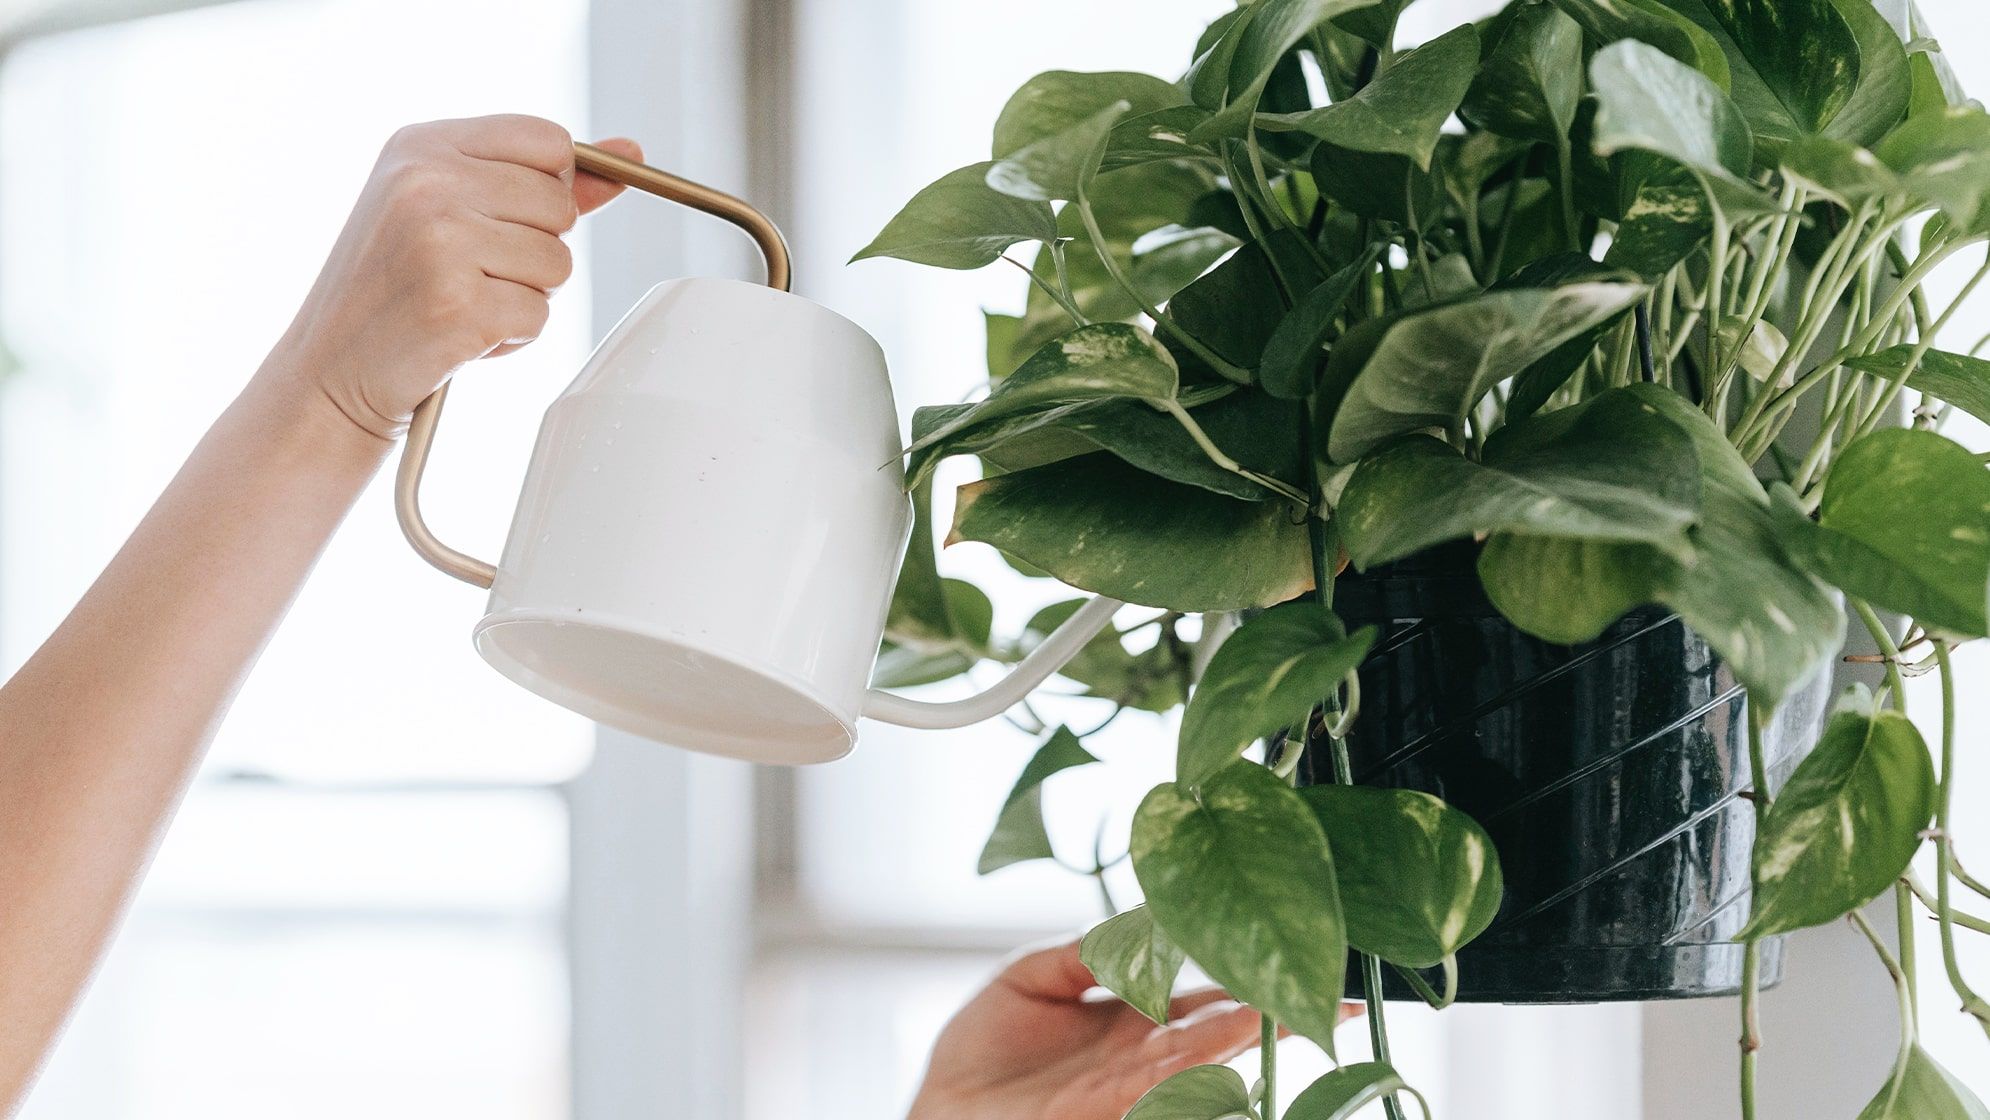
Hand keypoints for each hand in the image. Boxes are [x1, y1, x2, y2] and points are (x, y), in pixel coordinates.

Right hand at [267, 115, 638, 439]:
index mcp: (422, 145)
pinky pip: (539, 315)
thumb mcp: (450, 210)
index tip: (509, 218)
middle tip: (471, 271)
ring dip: (524, 295)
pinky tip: (459, 335)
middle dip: (534, 250)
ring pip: (559, 264)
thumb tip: (629, 153)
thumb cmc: (394, 291)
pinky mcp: (458, 304)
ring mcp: (440, 242)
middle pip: (560, 207)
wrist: (329, 373)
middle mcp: (426, 183)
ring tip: (463, 301)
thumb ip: (541, 181)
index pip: (548, 139)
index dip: (549, 187)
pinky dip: (511, 335)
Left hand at [906, 939, 1355, 1119]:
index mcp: (1129, 1020)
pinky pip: (1151, 1086)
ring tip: (1276, 1013)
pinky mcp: (1101, 1107)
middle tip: (1325, 996)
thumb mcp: (1030, 978)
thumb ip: (1085, 951)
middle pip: (1215, 1032)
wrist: (940, 1110)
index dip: (1243, 979)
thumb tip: (1137, 922)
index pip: (1201, 998)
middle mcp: (1138, 1056)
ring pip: (1193, 1060)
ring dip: (1235, 1039)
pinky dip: (1185, 1070)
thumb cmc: (979, 1054)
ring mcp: (1123, 1088)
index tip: (1287, 953)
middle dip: (1267, 1014)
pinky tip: (1213, 1048)